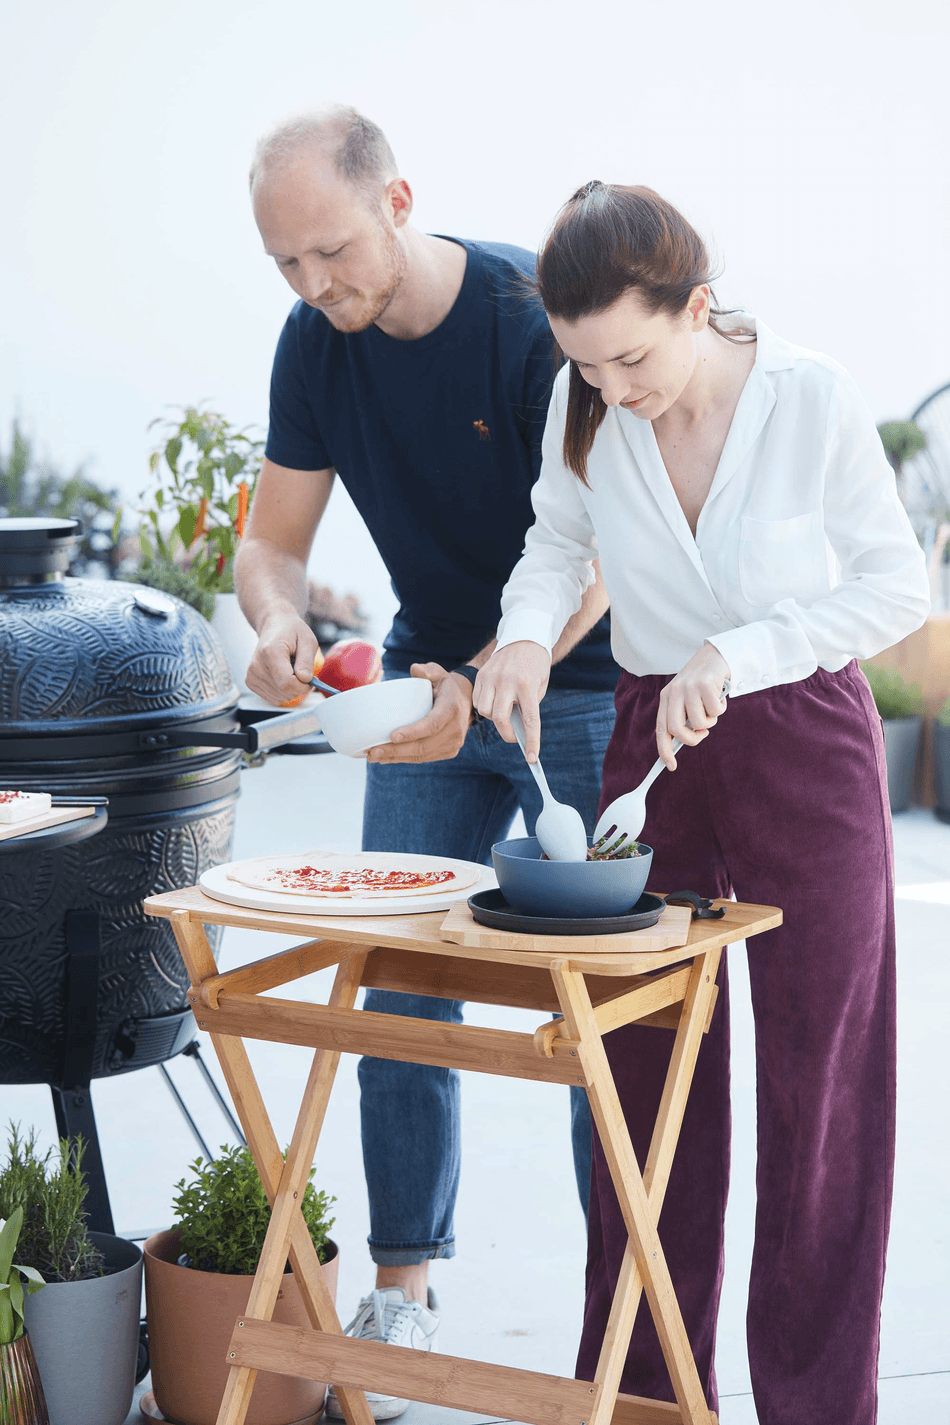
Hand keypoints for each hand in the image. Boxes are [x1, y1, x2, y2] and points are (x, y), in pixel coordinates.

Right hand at [244, 612, 319, 704]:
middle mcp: (257, 665)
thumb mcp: (307, 640)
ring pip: (280, 697)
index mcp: (270, 652)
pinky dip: (283, 691)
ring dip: (291, 688)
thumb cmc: (292, 632)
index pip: (287, 683)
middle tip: (299, 668)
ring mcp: (251, 675)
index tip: (311, 679)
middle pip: (284, 692)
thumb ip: (307, 661)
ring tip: (289, 668)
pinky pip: (274, 698)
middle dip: (298, 686)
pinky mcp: (251, 682)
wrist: (274, 626)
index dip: (303, 686)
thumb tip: (305, 680)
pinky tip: (282, 674)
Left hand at [365, 664, 472, 763]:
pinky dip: (404, 759)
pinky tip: (386, 758)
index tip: (392, 736)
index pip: (432, 725)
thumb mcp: (438, 673)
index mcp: (451, 709)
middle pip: (423, 745)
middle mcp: (455, 730)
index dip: (413, 732)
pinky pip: (424, 758)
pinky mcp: (448, 752)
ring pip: (422, 755)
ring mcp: (452, 744)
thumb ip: (427, 670)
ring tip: (373, 756)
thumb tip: (414, 669)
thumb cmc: (445, 686)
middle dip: (396, 751)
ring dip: (396, 758)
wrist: (465, 701)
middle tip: (373, 751)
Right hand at [473, 641, 551, 761]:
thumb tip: (515, 730)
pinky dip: (485, 706)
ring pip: (485, 710)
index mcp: (527, 684)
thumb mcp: (539, 686)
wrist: (524, 638)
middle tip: (514, 736)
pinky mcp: (482, 675)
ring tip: (505, 709)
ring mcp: (491, 677)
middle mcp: (507, 681)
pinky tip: (495, 700)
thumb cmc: (535, 667)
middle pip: (500, 718)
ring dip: (494, 717)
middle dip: (506, 733)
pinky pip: (478, 700)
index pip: (530, 719)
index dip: (532, 741)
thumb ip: (528, 706)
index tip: (532, 758)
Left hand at [657, 641, 729, 769]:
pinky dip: (721, 709)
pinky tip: (720, 696)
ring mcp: (689, 687)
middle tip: (702, 734)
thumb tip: (681, 743)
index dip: (664, 750)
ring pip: (699, 722)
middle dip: (692, 739)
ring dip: (710, 721)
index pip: (661, 729)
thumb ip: (683, 717)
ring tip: (713, 708)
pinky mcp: (705, 684)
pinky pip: (715, 711)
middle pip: (676, 729)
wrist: (717, 655)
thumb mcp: (688, 698)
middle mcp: (674, 691)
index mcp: (666, 697)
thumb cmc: (703, 683)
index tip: (670, 766)